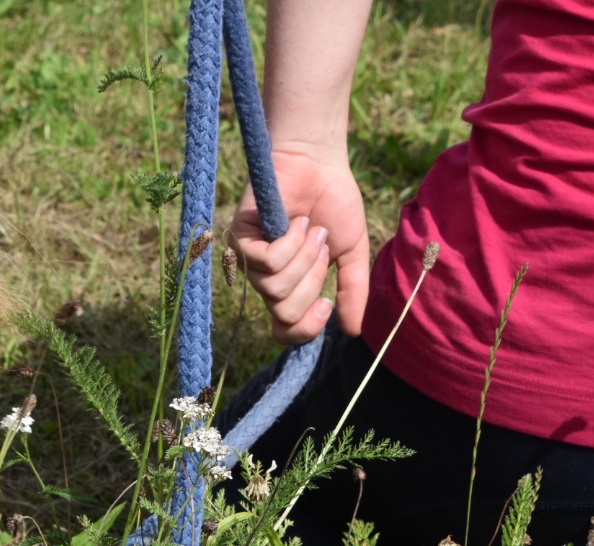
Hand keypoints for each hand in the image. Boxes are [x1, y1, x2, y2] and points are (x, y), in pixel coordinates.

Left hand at [229, 146, 368, 344]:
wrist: (321, 165)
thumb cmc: (334, 204)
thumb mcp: (351, 252)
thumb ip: (352, 290)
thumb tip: (353, 331)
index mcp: (289, 287)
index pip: (284, 331)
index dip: (306, 328)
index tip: (327, 304)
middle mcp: (265, 280)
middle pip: (284, 313)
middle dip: (313, 282)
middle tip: (320, 246)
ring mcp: (250, 261)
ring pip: (276, 288)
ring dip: (304, 258)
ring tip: (310, 228)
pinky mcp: (240, 240)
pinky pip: (267, 263)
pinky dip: (290, 243)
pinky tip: (297, 221)